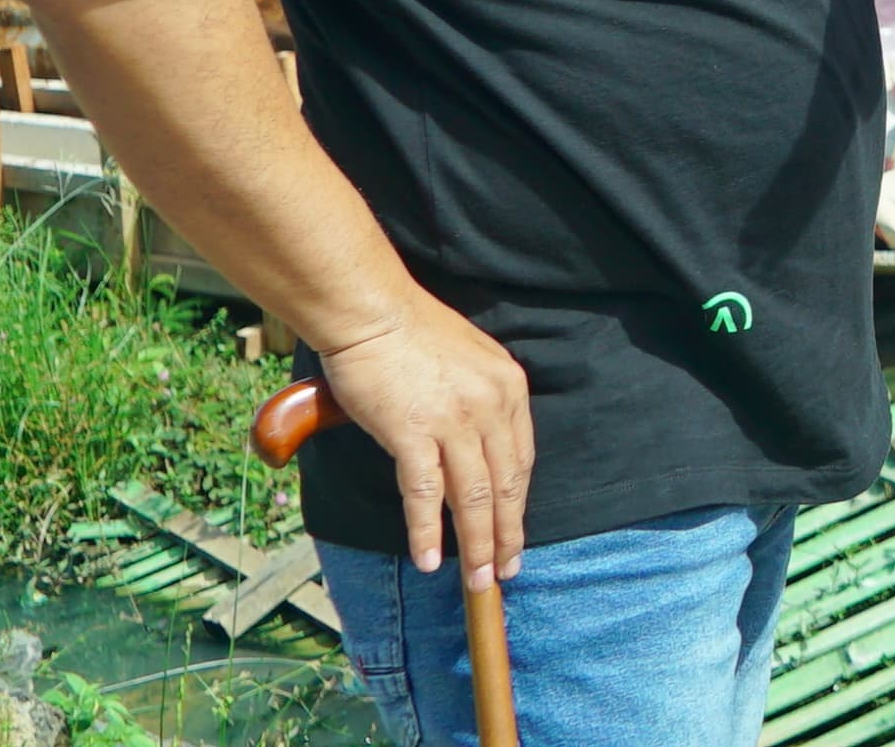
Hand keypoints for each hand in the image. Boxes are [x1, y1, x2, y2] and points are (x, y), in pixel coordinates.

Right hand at [314, 292, 535, 583]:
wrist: (372, 312)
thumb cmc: (412, 335)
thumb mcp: (470, 362)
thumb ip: (481, 401)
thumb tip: (477, 446)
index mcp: (509, 388)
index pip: (521, 460)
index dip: (518, 504)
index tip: (515, 534)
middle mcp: (491, 405)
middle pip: (505, 485)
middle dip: (506, 536)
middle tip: (504, 573)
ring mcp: (455, 420)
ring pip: (474, 497)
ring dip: (476, 545)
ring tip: (477, 581)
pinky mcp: (414, 432)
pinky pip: (426, 494)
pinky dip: (428, 531)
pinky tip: (429, 560)